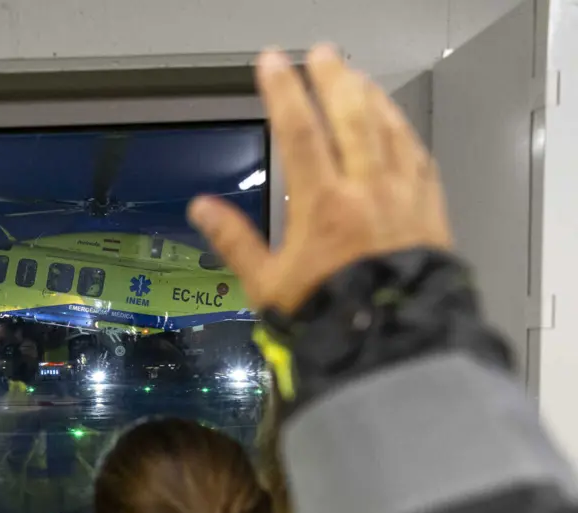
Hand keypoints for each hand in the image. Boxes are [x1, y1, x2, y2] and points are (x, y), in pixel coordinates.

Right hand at [188, 46, 451, 314]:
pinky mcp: (428, 209)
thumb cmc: (329, 317)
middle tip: (321, 53)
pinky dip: (403, 130)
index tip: (272, 63)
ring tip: (356, 76)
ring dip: (370, 96)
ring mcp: (402, 196)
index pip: (299, 131)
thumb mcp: (267, 285)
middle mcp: (366, 190)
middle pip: (350, 115)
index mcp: (322, 204)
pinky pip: (417, 155)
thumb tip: (201, 209)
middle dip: (333, 78)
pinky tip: (396, 122)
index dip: (283, 91)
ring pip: (387, 128)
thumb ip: (235, 241)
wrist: (391, 342)